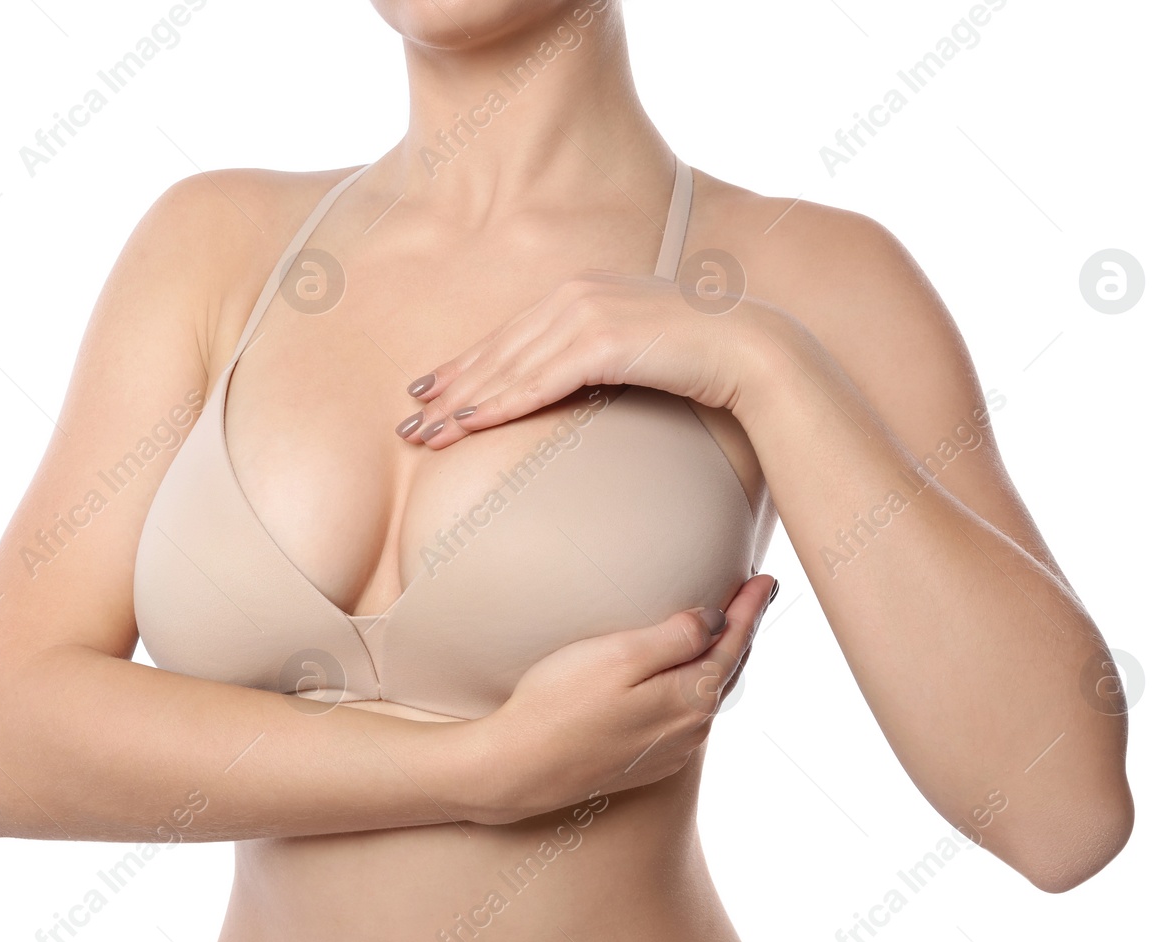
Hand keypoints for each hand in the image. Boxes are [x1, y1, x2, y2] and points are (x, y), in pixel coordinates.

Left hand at [397, 270, 756, 448]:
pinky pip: (537, 381)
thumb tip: (577, 387)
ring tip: (423, 435)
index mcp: (582, 290)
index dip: (465, 366)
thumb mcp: (639, 351)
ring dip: (460, 405)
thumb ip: (601, 359)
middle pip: (497, 351)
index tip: (428, 392)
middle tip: (407, 422)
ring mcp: (587, 313)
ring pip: (507, 368)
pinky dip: (498, 405)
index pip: (509, 336)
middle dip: (448, 389)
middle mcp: (576, 294)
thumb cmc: (701, 359)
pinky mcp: (602, 340)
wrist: (752, 350)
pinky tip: (468, 426)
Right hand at [466, 572, 777, 823]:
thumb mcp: (619, 655)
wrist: (519, 768)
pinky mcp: (647, 762)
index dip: (749, 608)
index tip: (765, 579)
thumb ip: (675, 637)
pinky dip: (697, 686)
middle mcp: (691, 728)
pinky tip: (691, 677)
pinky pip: (687, 715)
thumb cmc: (560, 703)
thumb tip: (715, 620)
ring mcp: (671, 749)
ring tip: (731, 630)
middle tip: (757, 596)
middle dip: (743, 630)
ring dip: (722, 659)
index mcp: (690, 697)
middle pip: (727, 668)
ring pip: (708, 693)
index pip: (733, 642)